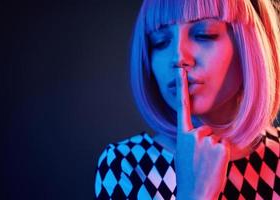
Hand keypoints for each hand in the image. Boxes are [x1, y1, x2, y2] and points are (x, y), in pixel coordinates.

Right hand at [175, 68, 229, 199]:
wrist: (194, 194)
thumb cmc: (189, 174)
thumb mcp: (183, 153)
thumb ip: (189, 139)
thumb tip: (202, 133)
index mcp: (181, 135)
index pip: (182, 107)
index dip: (181, 88)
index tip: (180, 71)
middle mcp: (192, 135)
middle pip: (206, 130)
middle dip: (207, 143)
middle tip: (201, 160)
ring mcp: (206, 141)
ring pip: (216, 138)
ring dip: (215, 150)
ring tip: (206, 164)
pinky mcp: (220, 147)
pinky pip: (225, 145)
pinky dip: (223, 155)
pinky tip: (214, 165)